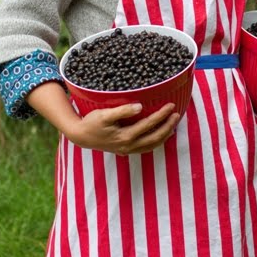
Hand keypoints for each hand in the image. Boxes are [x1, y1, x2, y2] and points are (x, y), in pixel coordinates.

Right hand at [64, 102, 179, 154]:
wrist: (80, 136)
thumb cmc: (92, 122)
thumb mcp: (104, 114)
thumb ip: (122, 111)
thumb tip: (139, 106)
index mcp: (125, 136)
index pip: (149, 125)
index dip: (161, 115)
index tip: (171, 106)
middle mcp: (128, 146)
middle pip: (154, 138)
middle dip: (167, 126)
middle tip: (177, 115)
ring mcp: (127, 150)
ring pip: (151, 146)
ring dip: (163, 136)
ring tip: (173, 125)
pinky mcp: (125, 150)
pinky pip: (145, 148)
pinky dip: (155, 142)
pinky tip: (160, 136)